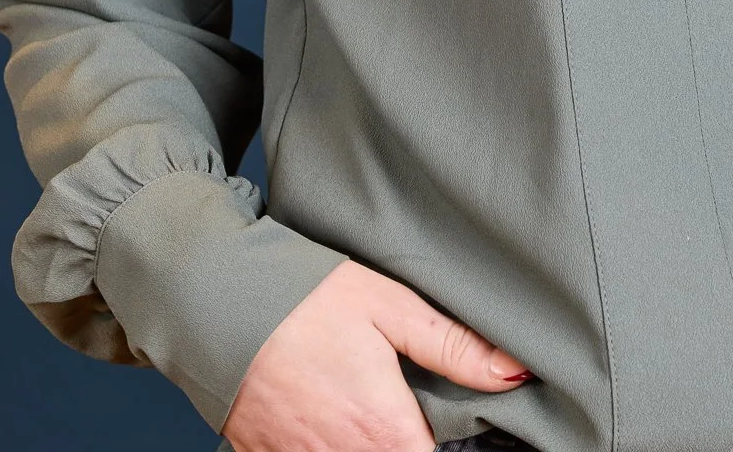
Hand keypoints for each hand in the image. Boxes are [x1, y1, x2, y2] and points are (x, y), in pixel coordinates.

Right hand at [222, 257, 532, 451]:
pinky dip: (329, 446)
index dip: (448, 447)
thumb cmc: (307, 296)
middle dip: (409, 443)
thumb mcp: (390, 304)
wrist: (217, 299)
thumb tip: (515, 372)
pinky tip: (334, 416)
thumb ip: (453, 345)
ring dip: (371, 444)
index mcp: (383, 427)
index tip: (452, 424)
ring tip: (371, 407)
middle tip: (409, 407)